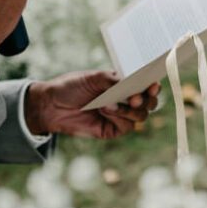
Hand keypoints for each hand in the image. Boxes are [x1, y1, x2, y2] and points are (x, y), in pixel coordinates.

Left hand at [26, 70, 160, 139]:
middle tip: (136, 98)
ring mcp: (121, 116)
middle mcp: (126, 100)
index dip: (154, 86)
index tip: (153, 85)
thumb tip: (134, 85)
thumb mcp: (95, 77)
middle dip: (147, 100)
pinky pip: (126, 126)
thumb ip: (115, 80)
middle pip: (150, 103)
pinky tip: (105, 111)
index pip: (148, 85)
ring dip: (129, 110)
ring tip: (109, 104)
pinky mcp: (113, 130)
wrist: (52, 105)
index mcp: (125, 84)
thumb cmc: (72, 86)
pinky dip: (118, 118)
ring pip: (141, 116)